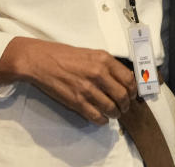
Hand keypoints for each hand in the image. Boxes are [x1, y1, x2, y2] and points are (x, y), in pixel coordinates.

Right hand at [0, 37, 135, 124]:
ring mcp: (87, 89)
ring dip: (115, 113)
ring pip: (111, 108)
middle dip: (126, 104)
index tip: (133, 94)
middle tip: (125, 107)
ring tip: (114, 113)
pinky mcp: (76, 101)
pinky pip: (96, 116)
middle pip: (122, 95)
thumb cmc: (65, 55)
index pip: (128, 78)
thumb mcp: (92, 53)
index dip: (133, 90)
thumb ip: (107, 65)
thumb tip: (121, 78)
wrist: (41, 61)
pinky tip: (102, 118)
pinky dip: (102, 120)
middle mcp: (98, 74)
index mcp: (104, 60)